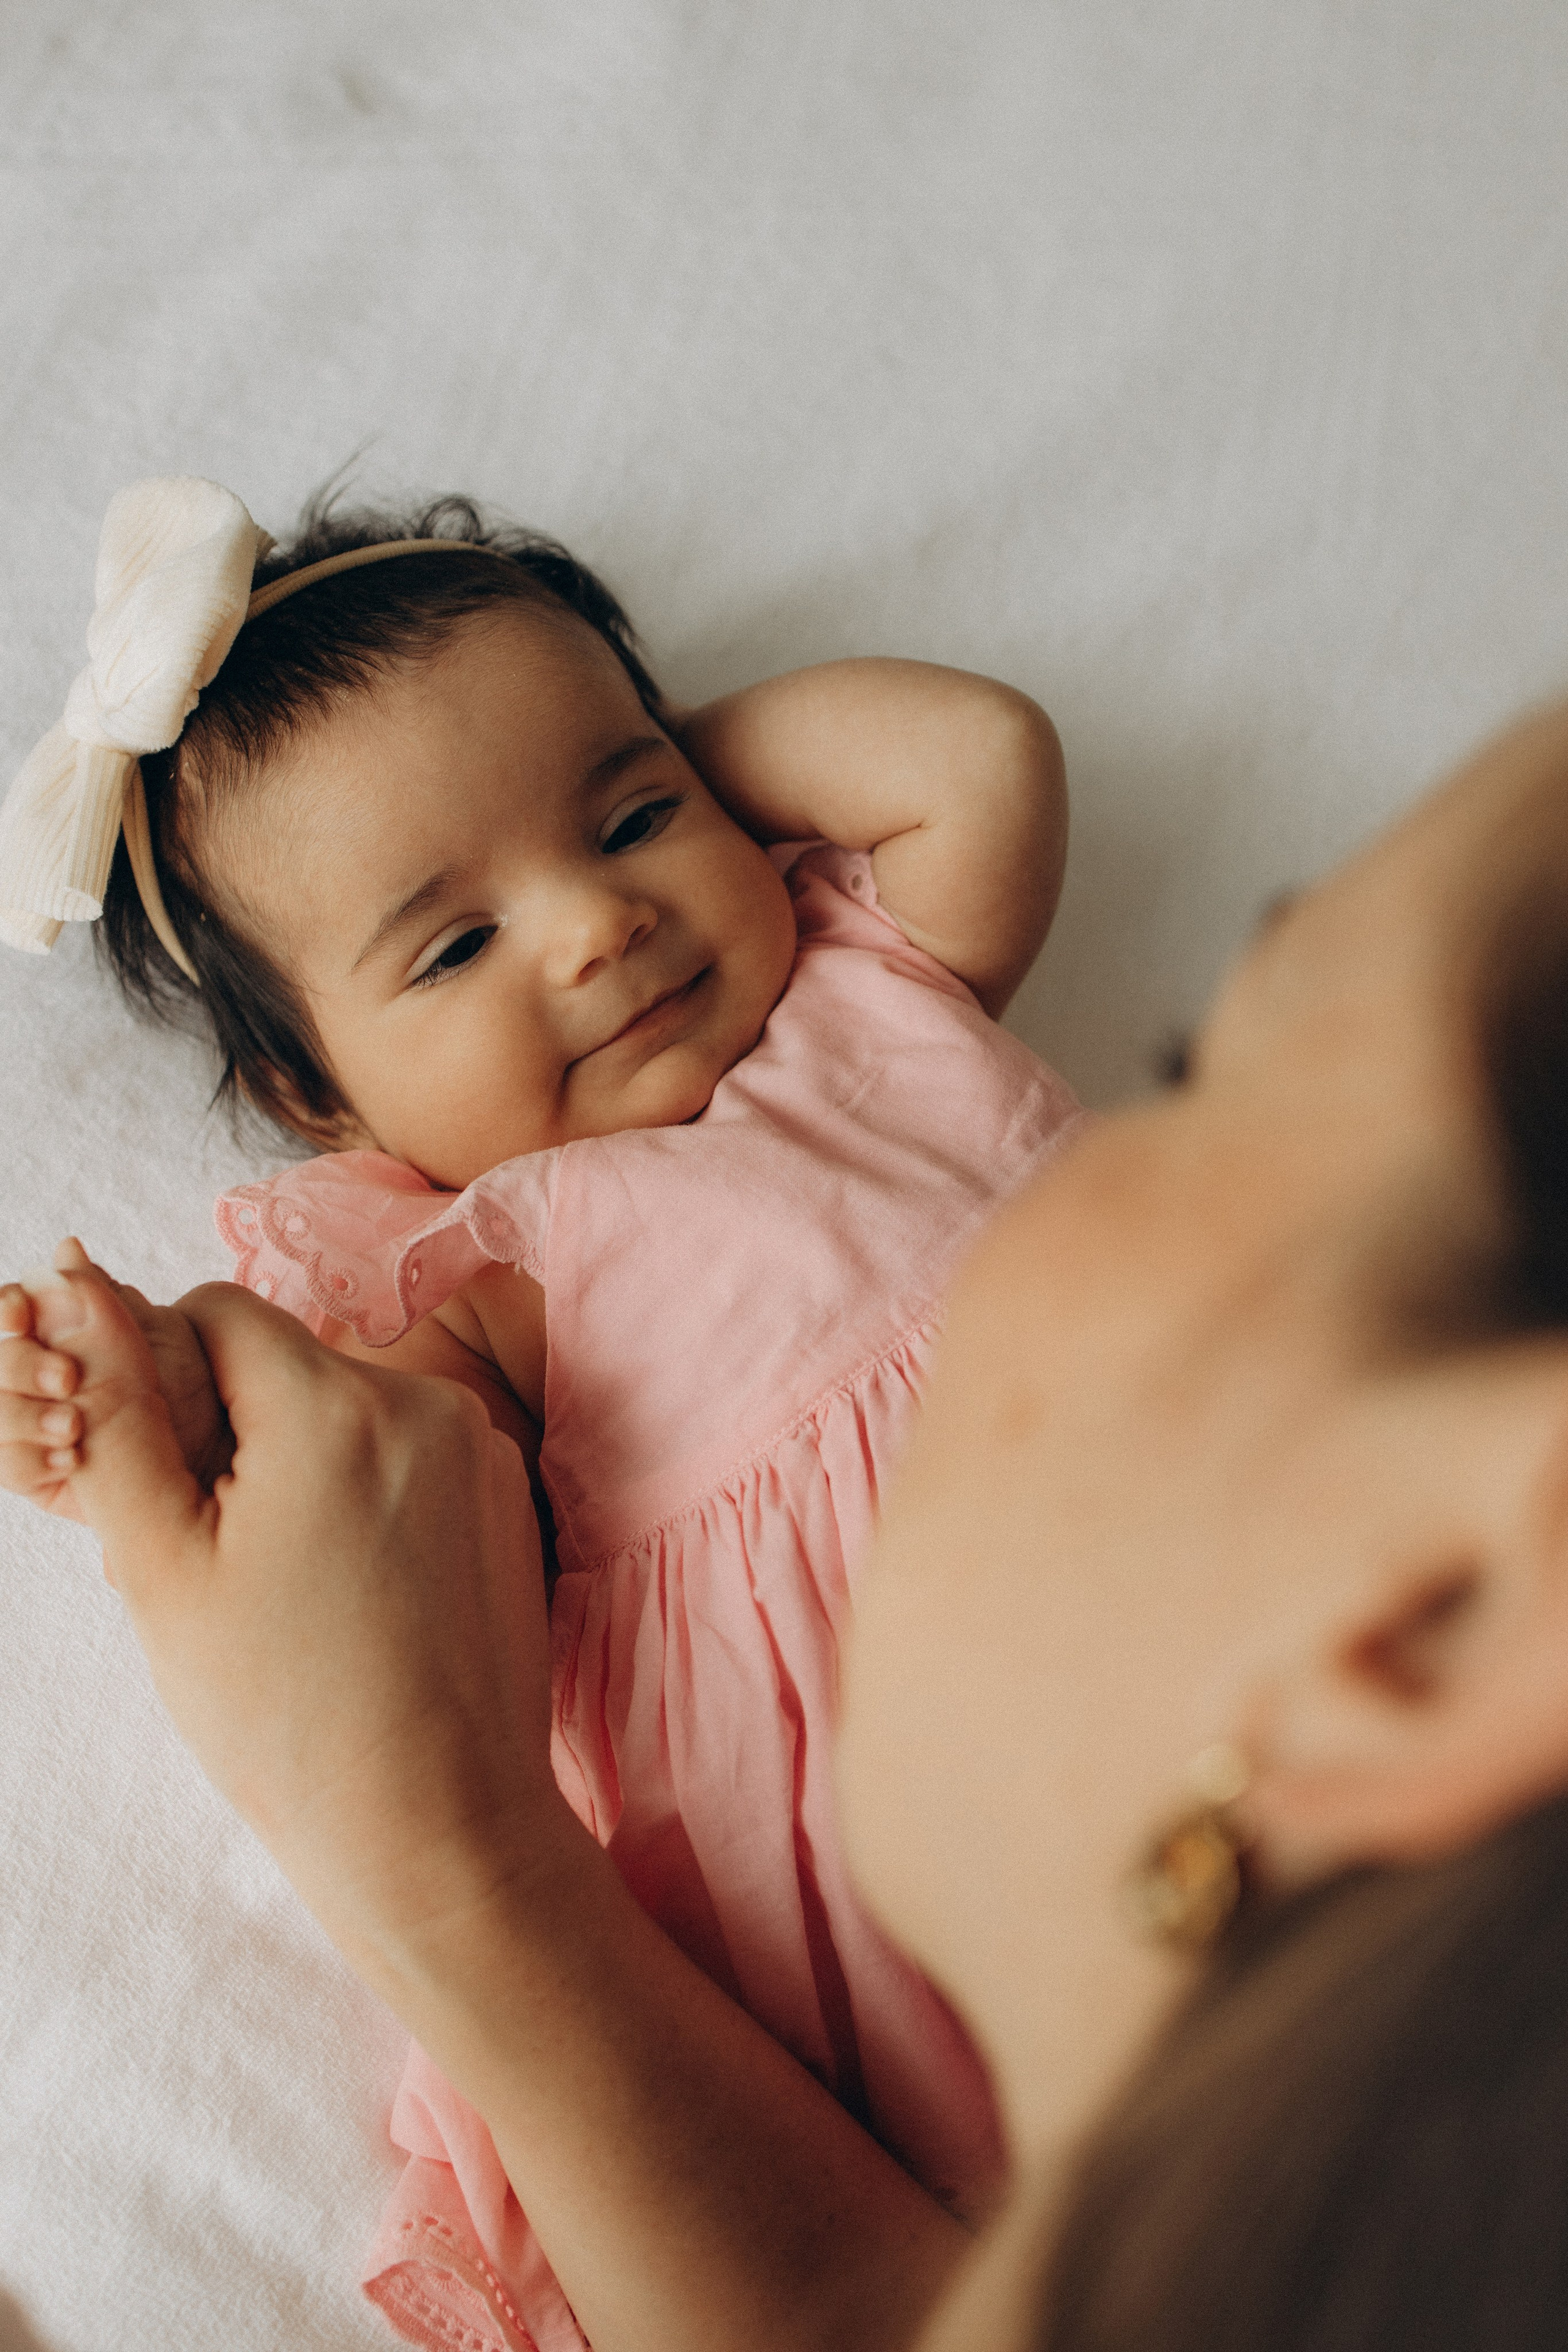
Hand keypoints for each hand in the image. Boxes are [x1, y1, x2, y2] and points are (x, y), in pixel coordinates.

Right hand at [24, 1248, 557, 1979]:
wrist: (438, 1825)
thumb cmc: (288, 1715)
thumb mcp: (161, 1564)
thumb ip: (115, 1415)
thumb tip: (80, 1293)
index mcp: (334, 1402)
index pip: (215, 1312)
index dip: (165, 1384)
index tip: (164, 1485)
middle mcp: (425, 1400)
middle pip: (285, 1366)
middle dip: (232, 1436)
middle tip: (214, 1561)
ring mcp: (479, 1447)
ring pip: (343, 1414)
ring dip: (295, 1471)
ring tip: (284, 1594)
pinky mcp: (508, 1495)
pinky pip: (405, 1458)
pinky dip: (361, 1501)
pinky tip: (348, 1600)